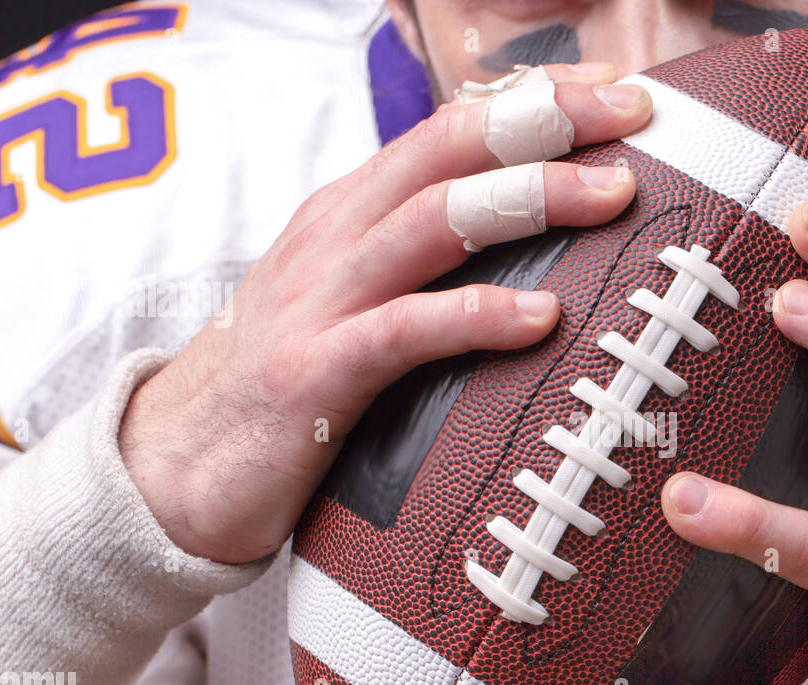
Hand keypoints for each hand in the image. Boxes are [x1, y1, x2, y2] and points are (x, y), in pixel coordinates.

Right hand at [119, 64, 650, 564]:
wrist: (174, 465)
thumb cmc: (285, 378)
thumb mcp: (350, 297)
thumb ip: (418, 263)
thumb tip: (521, 247)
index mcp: (350, 213)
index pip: (449, 132)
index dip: (533, 104)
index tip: (615, 95)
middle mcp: (337, 238)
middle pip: (449, 151)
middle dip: (546, 123)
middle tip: (633, 119)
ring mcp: (322, 300)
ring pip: (435, 220)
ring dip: (530, 198)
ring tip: (612, 195)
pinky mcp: (316, 372)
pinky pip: (407, 330)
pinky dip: (478, 315)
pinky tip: (541, 315)